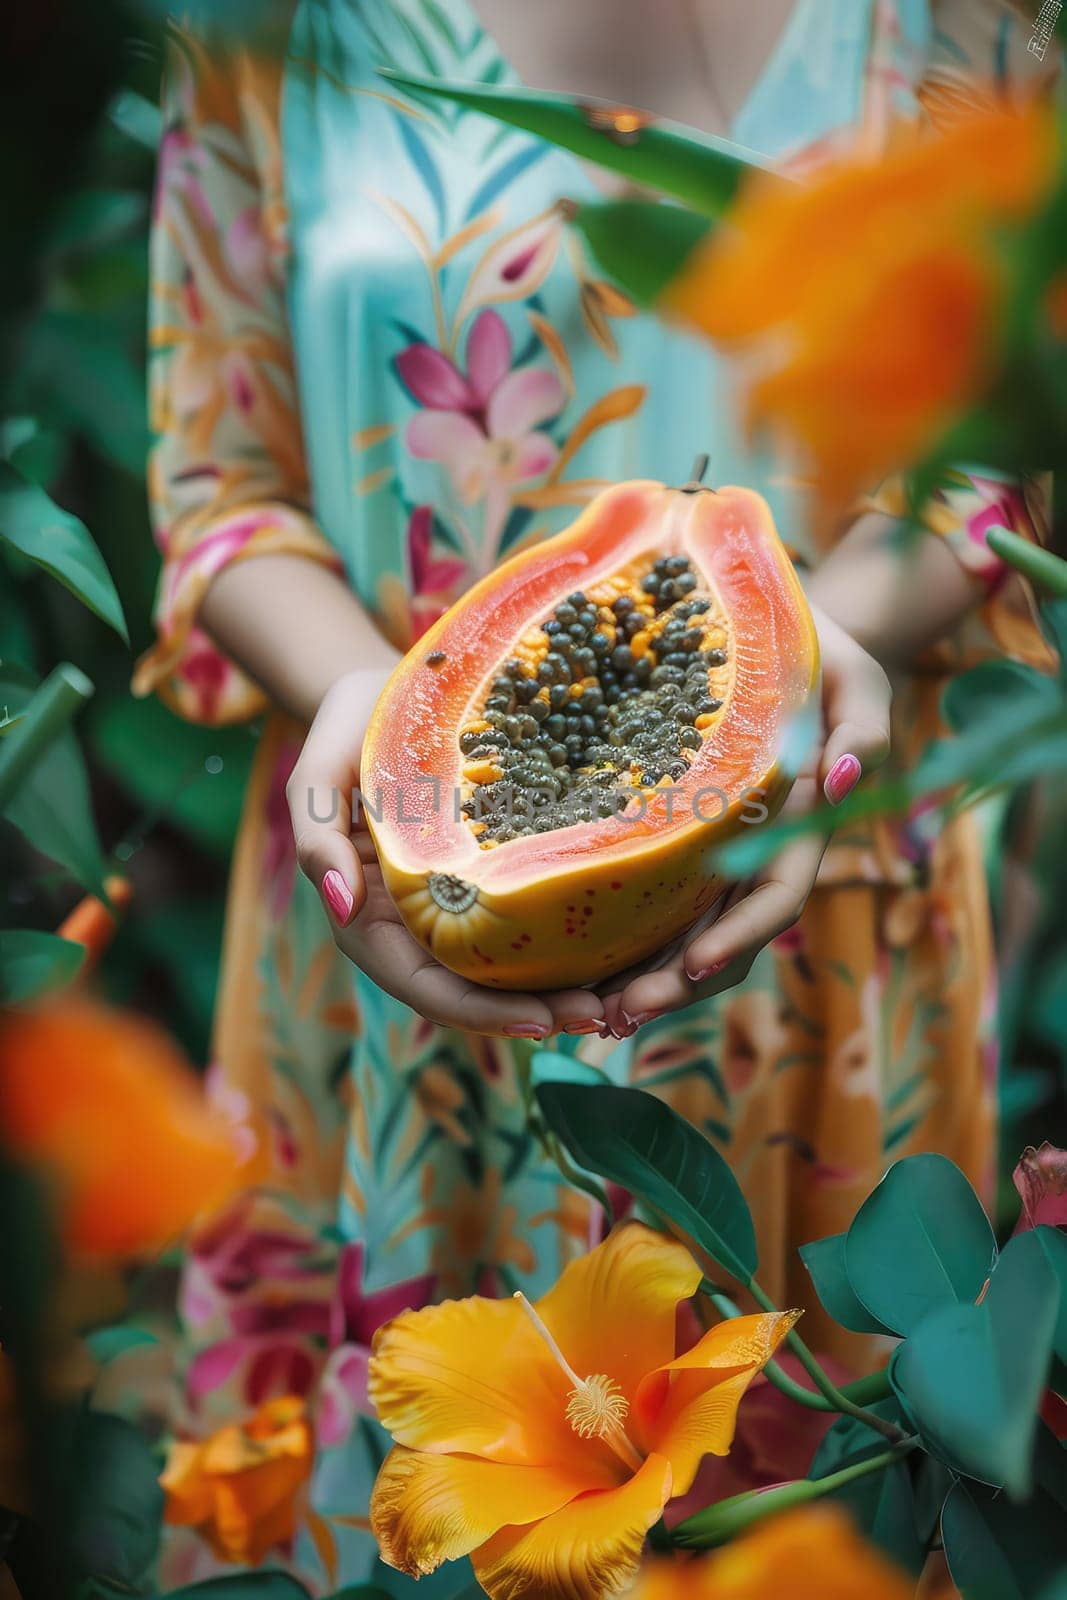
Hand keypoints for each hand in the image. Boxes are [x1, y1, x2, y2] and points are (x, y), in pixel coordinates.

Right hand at [287, 671, 605, 1037]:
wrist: (384, 691)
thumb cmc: (346, 728)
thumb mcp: (319, 772)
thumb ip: (317, 837)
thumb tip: (341, 906)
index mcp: (370, 916)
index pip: (424, 984)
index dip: (478, 1011)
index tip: (538, 1021)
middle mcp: (414, 923)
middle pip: (473, 990)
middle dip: (532, 1012)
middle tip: (601, 1016)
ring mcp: (454, 904)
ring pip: (504, 968)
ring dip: (557, 989)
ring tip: (619, 999)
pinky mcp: (488, 875)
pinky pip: (524, 920)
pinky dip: (563, 942)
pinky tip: (616, 945)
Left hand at [598, 605, 891, 1036]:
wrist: (777, 634)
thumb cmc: (822, 653)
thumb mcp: (854, 678)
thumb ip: (864, 728)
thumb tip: (843, 781)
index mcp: (799, 827)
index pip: (777, 899)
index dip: (741, 935)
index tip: (696, 963)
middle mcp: (755, 853)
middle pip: (722, 938)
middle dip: (677, 983)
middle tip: (620, 1012)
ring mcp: (711, 852)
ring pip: (679, 932)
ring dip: (641, 978)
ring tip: (587, 1012)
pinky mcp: (671, 836)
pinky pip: (646, 895)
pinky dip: (616, 935)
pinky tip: (570, 966)